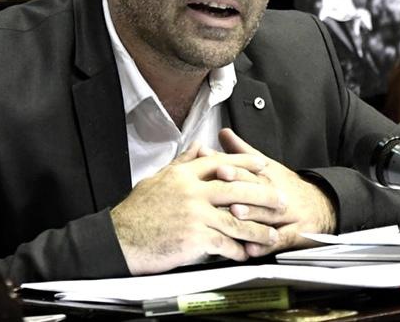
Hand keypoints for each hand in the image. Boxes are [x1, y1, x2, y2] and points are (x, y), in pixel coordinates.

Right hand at [110, 142, 284, 274]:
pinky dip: (237, 250)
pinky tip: (245, 253)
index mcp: (183, 175)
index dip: (245, 163)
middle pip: (237, 188)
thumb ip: (181, 163)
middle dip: (263, 195)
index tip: (262, 164)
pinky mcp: (194, 237)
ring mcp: (194, 214)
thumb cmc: (135, 213)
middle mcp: (191, 191)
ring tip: (270, 234)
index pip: (221, 162)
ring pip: (236, 219)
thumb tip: (197, 146)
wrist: (120, 239)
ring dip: (257, 229)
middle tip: (280, 200)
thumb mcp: (157, 179)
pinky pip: (224, 243)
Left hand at [215, 128, 336, 256]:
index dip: (234, 167)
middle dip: (240, 184)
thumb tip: (222, 132)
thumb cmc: (286, 186)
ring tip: (235, 212)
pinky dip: (265, 245)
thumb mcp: (267, 166)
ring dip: (251, 212)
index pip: (250, 170)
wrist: (322, 206)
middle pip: (257, 188)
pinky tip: (251, 249)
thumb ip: (242, 151)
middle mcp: (276, 192)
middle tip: (222, 182)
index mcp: (268, 175)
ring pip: (268, 213)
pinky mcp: (294, 235)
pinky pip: (280, 240)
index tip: (218, 165)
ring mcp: (286, 214)